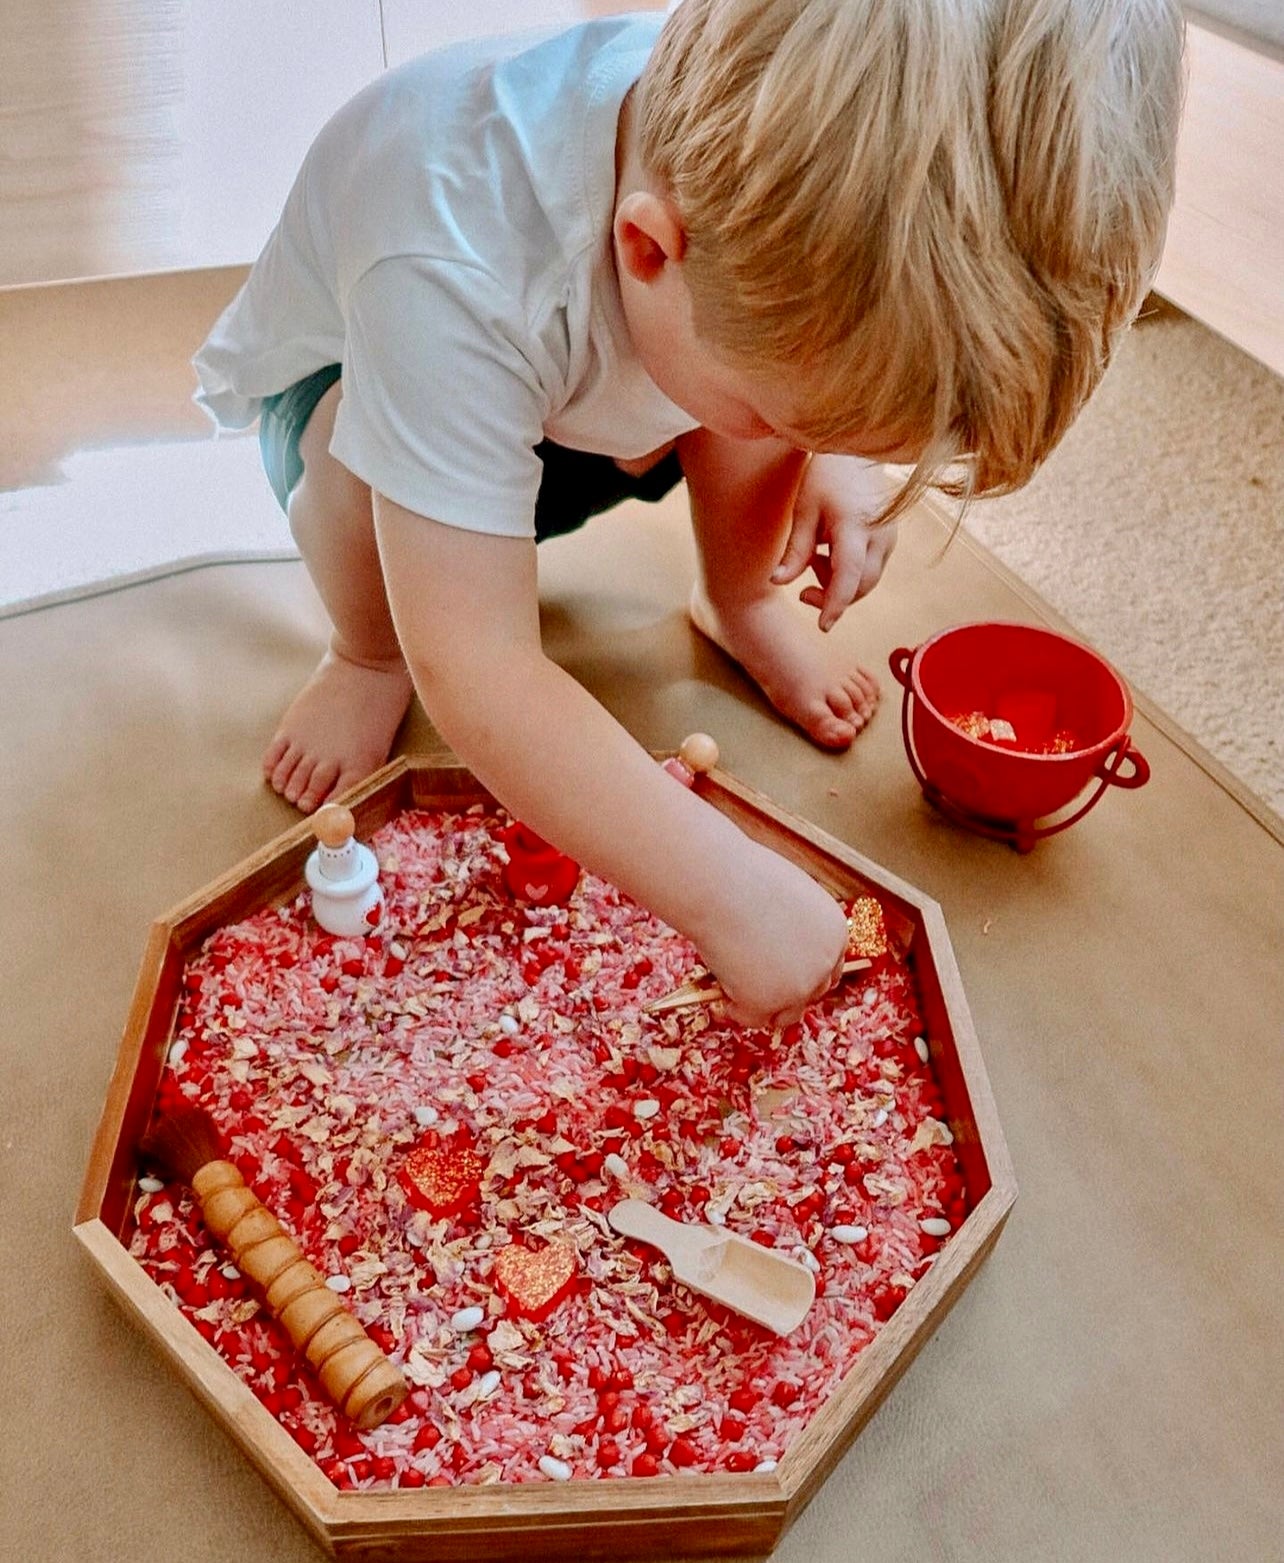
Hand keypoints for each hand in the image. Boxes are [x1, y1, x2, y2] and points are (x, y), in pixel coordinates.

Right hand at [698, 844, 848, 1029]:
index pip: (829, 967)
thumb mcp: (784, 896)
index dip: (804, 973)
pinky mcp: (767, 1002)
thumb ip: (793, 924)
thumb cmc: (741, 877)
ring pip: (784, 1014)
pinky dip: (733, 1007)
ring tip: (731, 983)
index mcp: (835, 932)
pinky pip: (750, 1017)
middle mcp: (824, 962)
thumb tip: (778, 946)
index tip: (782, 976)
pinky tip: (718, 985)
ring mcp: (798, 986)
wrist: (715, 884)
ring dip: (761, 1004)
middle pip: (811, 993)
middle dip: (784, 992)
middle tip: (752, 983)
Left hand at [771, 455, 898, 632]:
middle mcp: (880, 535)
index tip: (822, 626)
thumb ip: (794, 551)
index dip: (835, 604)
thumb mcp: (803, 512)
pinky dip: (849, 573)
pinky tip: (831, 553)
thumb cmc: (825, 478)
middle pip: (860, 586)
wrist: (855, 451)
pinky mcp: (890, 539)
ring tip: (816, 559)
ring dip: (839, 584)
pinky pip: (870, 569)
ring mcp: (889, 537)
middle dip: (832, 597)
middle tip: (803, 591)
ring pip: (867, 581)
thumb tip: (777, 583)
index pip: (849, 577)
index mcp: (855, 526)